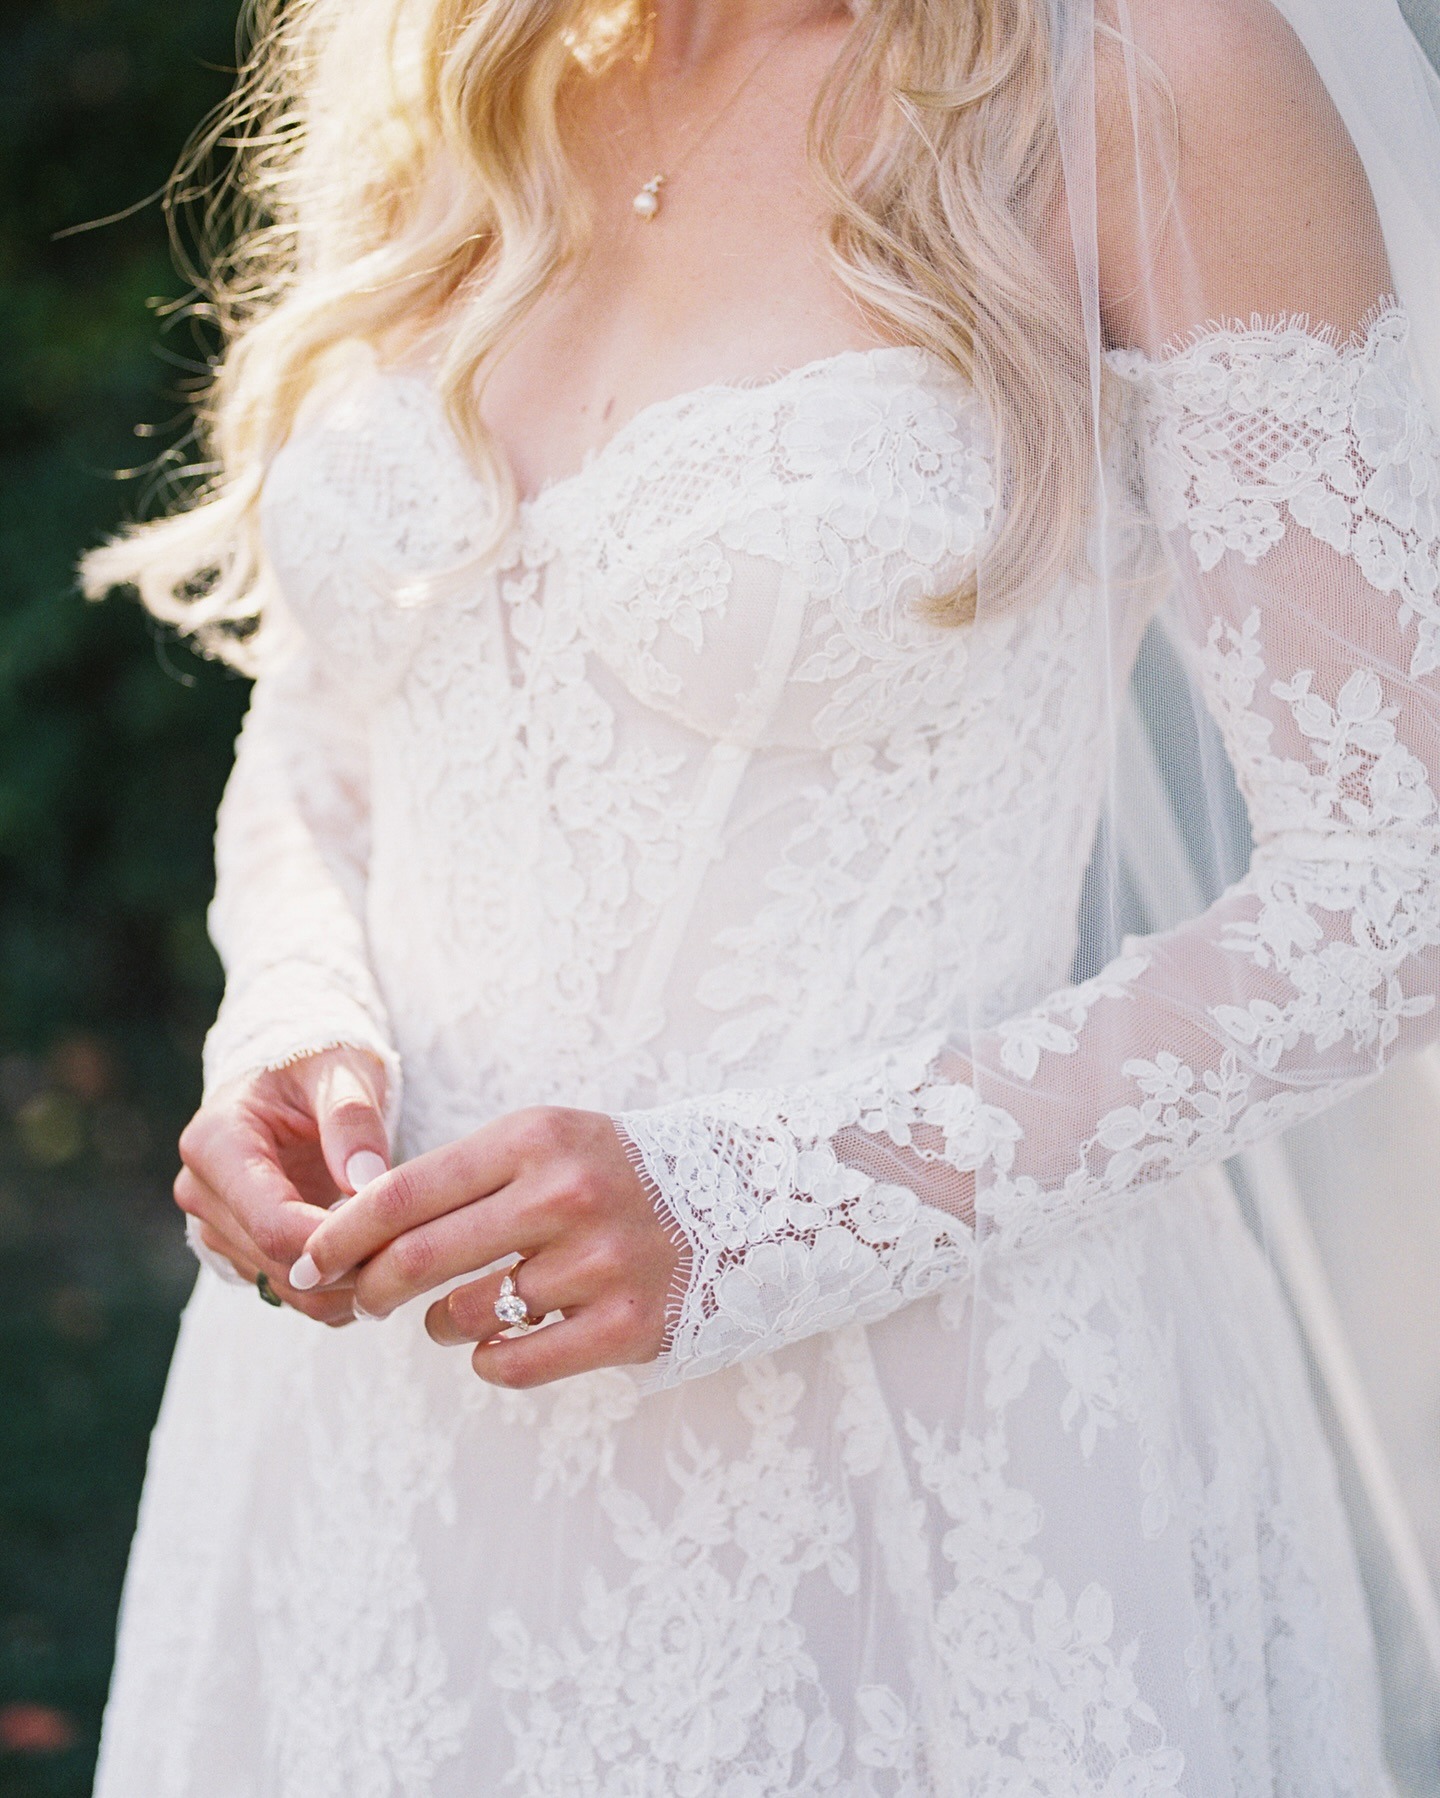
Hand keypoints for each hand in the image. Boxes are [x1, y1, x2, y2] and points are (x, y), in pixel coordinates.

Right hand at [173, 1047, 390, 1324]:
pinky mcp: (239, 1247)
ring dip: (344, 1286)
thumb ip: (351, 1120)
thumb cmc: (318, 1065)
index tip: (394, 1238)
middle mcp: (203, 1191)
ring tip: (403, 1260)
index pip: (272, 1222)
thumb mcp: (341, 1073)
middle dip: (347, 1267)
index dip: (335, 1243)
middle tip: (413, 1253)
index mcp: (215, 1142)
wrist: (293, 1076)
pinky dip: (335, 1288)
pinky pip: (288, 1289)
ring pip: (283, 1286)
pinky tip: (379, 1265)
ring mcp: (216, 1225)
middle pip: (277, 1262)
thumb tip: (364, 1179)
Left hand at [291, 1107, 679, 1385]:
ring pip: (465, 1314)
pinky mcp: (628, 1323)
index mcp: (535, 1137)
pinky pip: (515, 1362)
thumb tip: (356, 1231)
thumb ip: (462, 1178)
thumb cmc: (612, 1173)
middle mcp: (567, 1193)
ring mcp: (601, 1260)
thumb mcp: (544, 1144)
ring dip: (437, 1324)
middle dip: (371, 1288)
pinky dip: (488, 1360)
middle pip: (420, 1257)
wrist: (740, 1203)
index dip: (343, 1233)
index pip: (406, 1189)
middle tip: (361, 1301)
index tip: (308, 1258)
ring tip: (450, 1314)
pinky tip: (498, 1343)